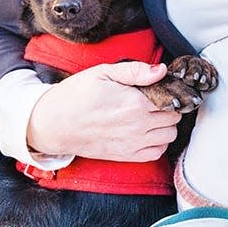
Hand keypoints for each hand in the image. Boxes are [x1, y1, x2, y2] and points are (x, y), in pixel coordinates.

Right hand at [26, 61, 181, 161]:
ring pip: (170, 136)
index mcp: (135, 103)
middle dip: (170, 106)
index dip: (172, 91)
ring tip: (153, 114)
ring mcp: (132, 143)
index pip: (172, 99)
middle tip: (157, 99)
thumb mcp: (103, 73)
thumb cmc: (76, 95)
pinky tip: (149, 131)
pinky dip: (159, 142)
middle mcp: (137, 126)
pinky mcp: (125, 156)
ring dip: (167, 125)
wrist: (53, 123)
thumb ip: (136, 71)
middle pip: (174, 118)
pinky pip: (157, 153)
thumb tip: (161, 70)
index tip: (165, 87)